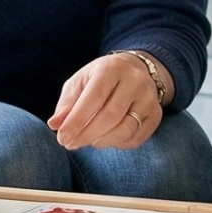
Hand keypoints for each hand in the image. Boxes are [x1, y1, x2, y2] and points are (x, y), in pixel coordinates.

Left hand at [49, 53, 163, 150]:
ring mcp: (149, 98)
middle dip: (87, 134)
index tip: (62, 137)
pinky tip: (106, 139)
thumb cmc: (100, 79)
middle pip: (110, 116)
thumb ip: (67, 103)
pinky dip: (117, 144)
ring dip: (101, 141)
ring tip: (88, 141)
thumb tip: (55, 124)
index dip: (77, 120)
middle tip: (70, 144)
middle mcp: (135, 81)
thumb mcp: (80, 83)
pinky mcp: (156, 114)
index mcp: (111, 68)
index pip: (94, 97)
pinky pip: (136, 138)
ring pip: (125, 129)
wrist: (134, 71)